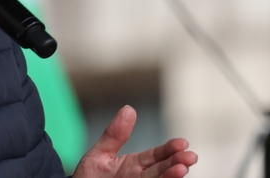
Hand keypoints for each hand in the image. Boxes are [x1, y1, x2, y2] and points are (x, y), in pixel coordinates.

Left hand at [73, 106, 197, 177]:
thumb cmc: (89, 177)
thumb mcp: (99, 154)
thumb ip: (114, 135)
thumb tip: (129, 109)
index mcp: (134, 165)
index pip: (156, 156)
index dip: (169, 150)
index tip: (182, 143)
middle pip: (162, 171)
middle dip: (176, 164)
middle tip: (189, 157)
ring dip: (171, 177)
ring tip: (181, 170)